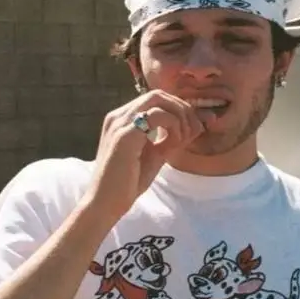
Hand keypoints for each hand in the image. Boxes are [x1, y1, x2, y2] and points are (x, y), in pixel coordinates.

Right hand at [86, 90, 203, 220]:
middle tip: (192, 130)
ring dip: (179, 116)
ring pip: (158, 100)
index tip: (191, 128)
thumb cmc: (127, 183)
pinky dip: (173, 125)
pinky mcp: (124, 135)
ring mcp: (119, 123)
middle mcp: (118, 116)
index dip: (178, 109)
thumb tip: (194, 126)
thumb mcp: (155, 155)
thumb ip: (170, 139)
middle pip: (158, 95)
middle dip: (181, 109)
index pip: (155, 99)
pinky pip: (157, 116)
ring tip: (183, 138)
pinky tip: (175, 142)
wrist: (105, 204)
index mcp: (122, 119)